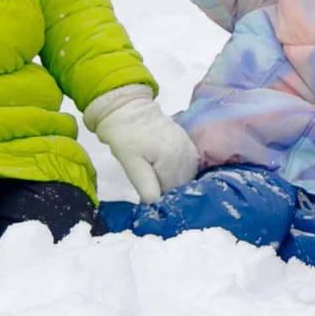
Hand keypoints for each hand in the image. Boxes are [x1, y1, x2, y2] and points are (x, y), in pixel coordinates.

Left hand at [84, 85, 198, 202]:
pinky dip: (179, 171)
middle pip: (182, 184)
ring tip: (156, 176)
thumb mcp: (131, 164)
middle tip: (149, 185)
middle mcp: (186, 155)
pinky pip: (189, 165)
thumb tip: (156, 205)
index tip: (146, 193)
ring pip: (187, 176)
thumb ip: (146, 186)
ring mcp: (189, 148)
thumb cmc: (125, 138)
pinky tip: (165, 168)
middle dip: (167, 189)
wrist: (128, 110)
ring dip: (174, 181)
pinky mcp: (188, 143)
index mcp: (172, 160)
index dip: (160, 196)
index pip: (173, 191)